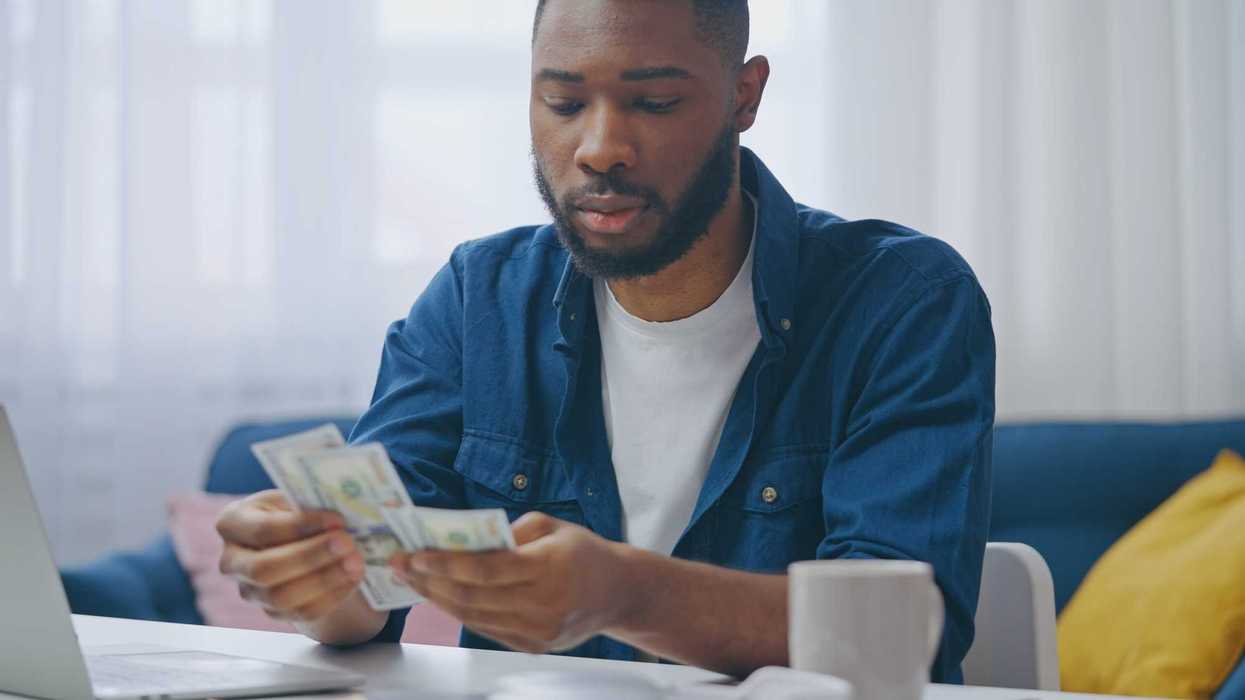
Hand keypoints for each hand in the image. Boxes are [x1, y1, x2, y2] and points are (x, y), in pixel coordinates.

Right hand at [216, 489, 365, 623]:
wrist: (303, 542)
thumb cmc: (298, 512)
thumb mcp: (297, 499)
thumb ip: (310, 504)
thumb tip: (338, 514)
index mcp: (233, 523)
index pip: (262, 529)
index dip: (301, 526)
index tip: (337, 519)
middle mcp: (232, 561)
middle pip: (264, 569)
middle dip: (310, 556)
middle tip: (347, 543)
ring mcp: (250, 591)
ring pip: (281, 597)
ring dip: (325, 580)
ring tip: (356, 562)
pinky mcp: (273, 612)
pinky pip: (303, 611)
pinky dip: (332, 595)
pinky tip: (353, 578)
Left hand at [389, 512, 633, 653]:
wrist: (618, 593)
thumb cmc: (583, 551)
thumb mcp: (551, 526)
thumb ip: (509, 531)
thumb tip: (464, 540)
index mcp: (548, 568)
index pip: (485, 570)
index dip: (445, 564)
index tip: (414, 554)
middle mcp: (542, 604)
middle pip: (472, 597)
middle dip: (429, 581)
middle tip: (400, 565)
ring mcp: (537, 631)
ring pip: (473, 616)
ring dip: (438, 599)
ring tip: (413, 580)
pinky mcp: (533, 646)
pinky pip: (486, 629)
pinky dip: (460, 612)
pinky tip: (441, 596)